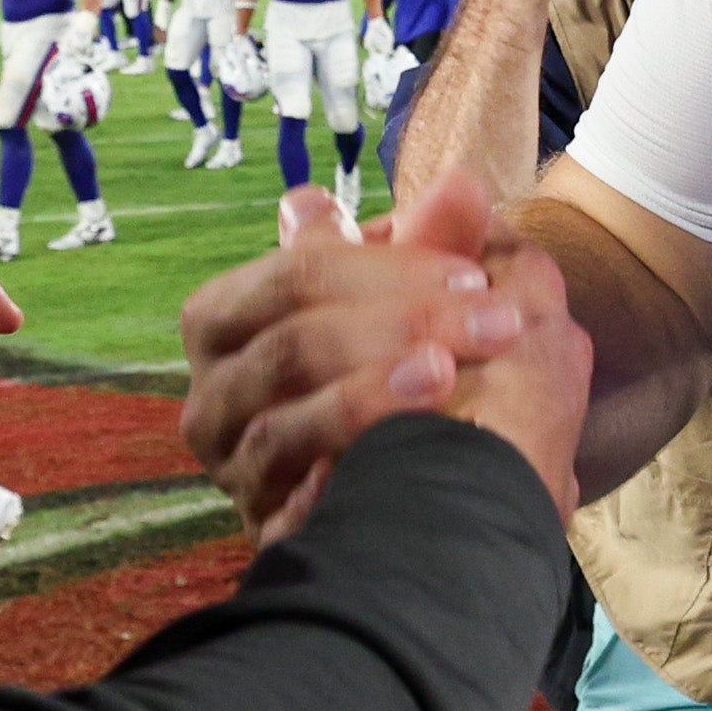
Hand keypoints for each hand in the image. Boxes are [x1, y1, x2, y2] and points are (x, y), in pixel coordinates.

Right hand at [175, 166, 589, 544]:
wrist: (418, 508)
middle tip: (497, 323)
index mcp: (228, 320)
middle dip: (400, 324)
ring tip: (449, 377)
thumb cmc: (407, 381)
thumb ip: (435, 248)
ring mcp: (235, 466)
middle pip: (293, 342)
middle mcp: (214, 393)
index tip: (471, 272)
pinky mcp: (262, 527)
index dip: (387, 267)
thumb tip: (463, 184)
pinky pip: (292, 497)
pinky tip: (403, 459)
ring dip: (374, 393)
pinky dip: (345, 466)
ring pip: (285, 421)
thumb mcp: (420, 309)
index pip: (297, 273)